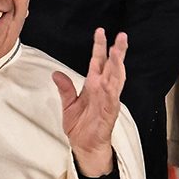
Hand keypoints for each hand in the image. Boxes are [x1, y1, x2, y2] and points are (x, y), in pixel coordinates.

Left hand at [51, 28, 126, 178]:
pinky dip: (113, 87)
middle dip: (116, 51)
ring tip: (118, 51)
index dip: (100, 47)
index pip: (98, 62)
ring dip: (118, 65)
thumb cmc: (80, 127)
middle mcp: (103, 90)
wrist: (84, 147)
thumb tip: (56, 74)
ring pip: (116, 79)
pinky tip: (113, 78)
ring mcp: (108, 100)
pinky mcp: (109, 112)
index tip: (101, 32)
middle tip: (121, 36)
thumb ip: (65, 89)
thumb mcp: (68, 105)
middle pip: (112, 66)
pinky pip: (113, 97)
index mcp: (93, 86)